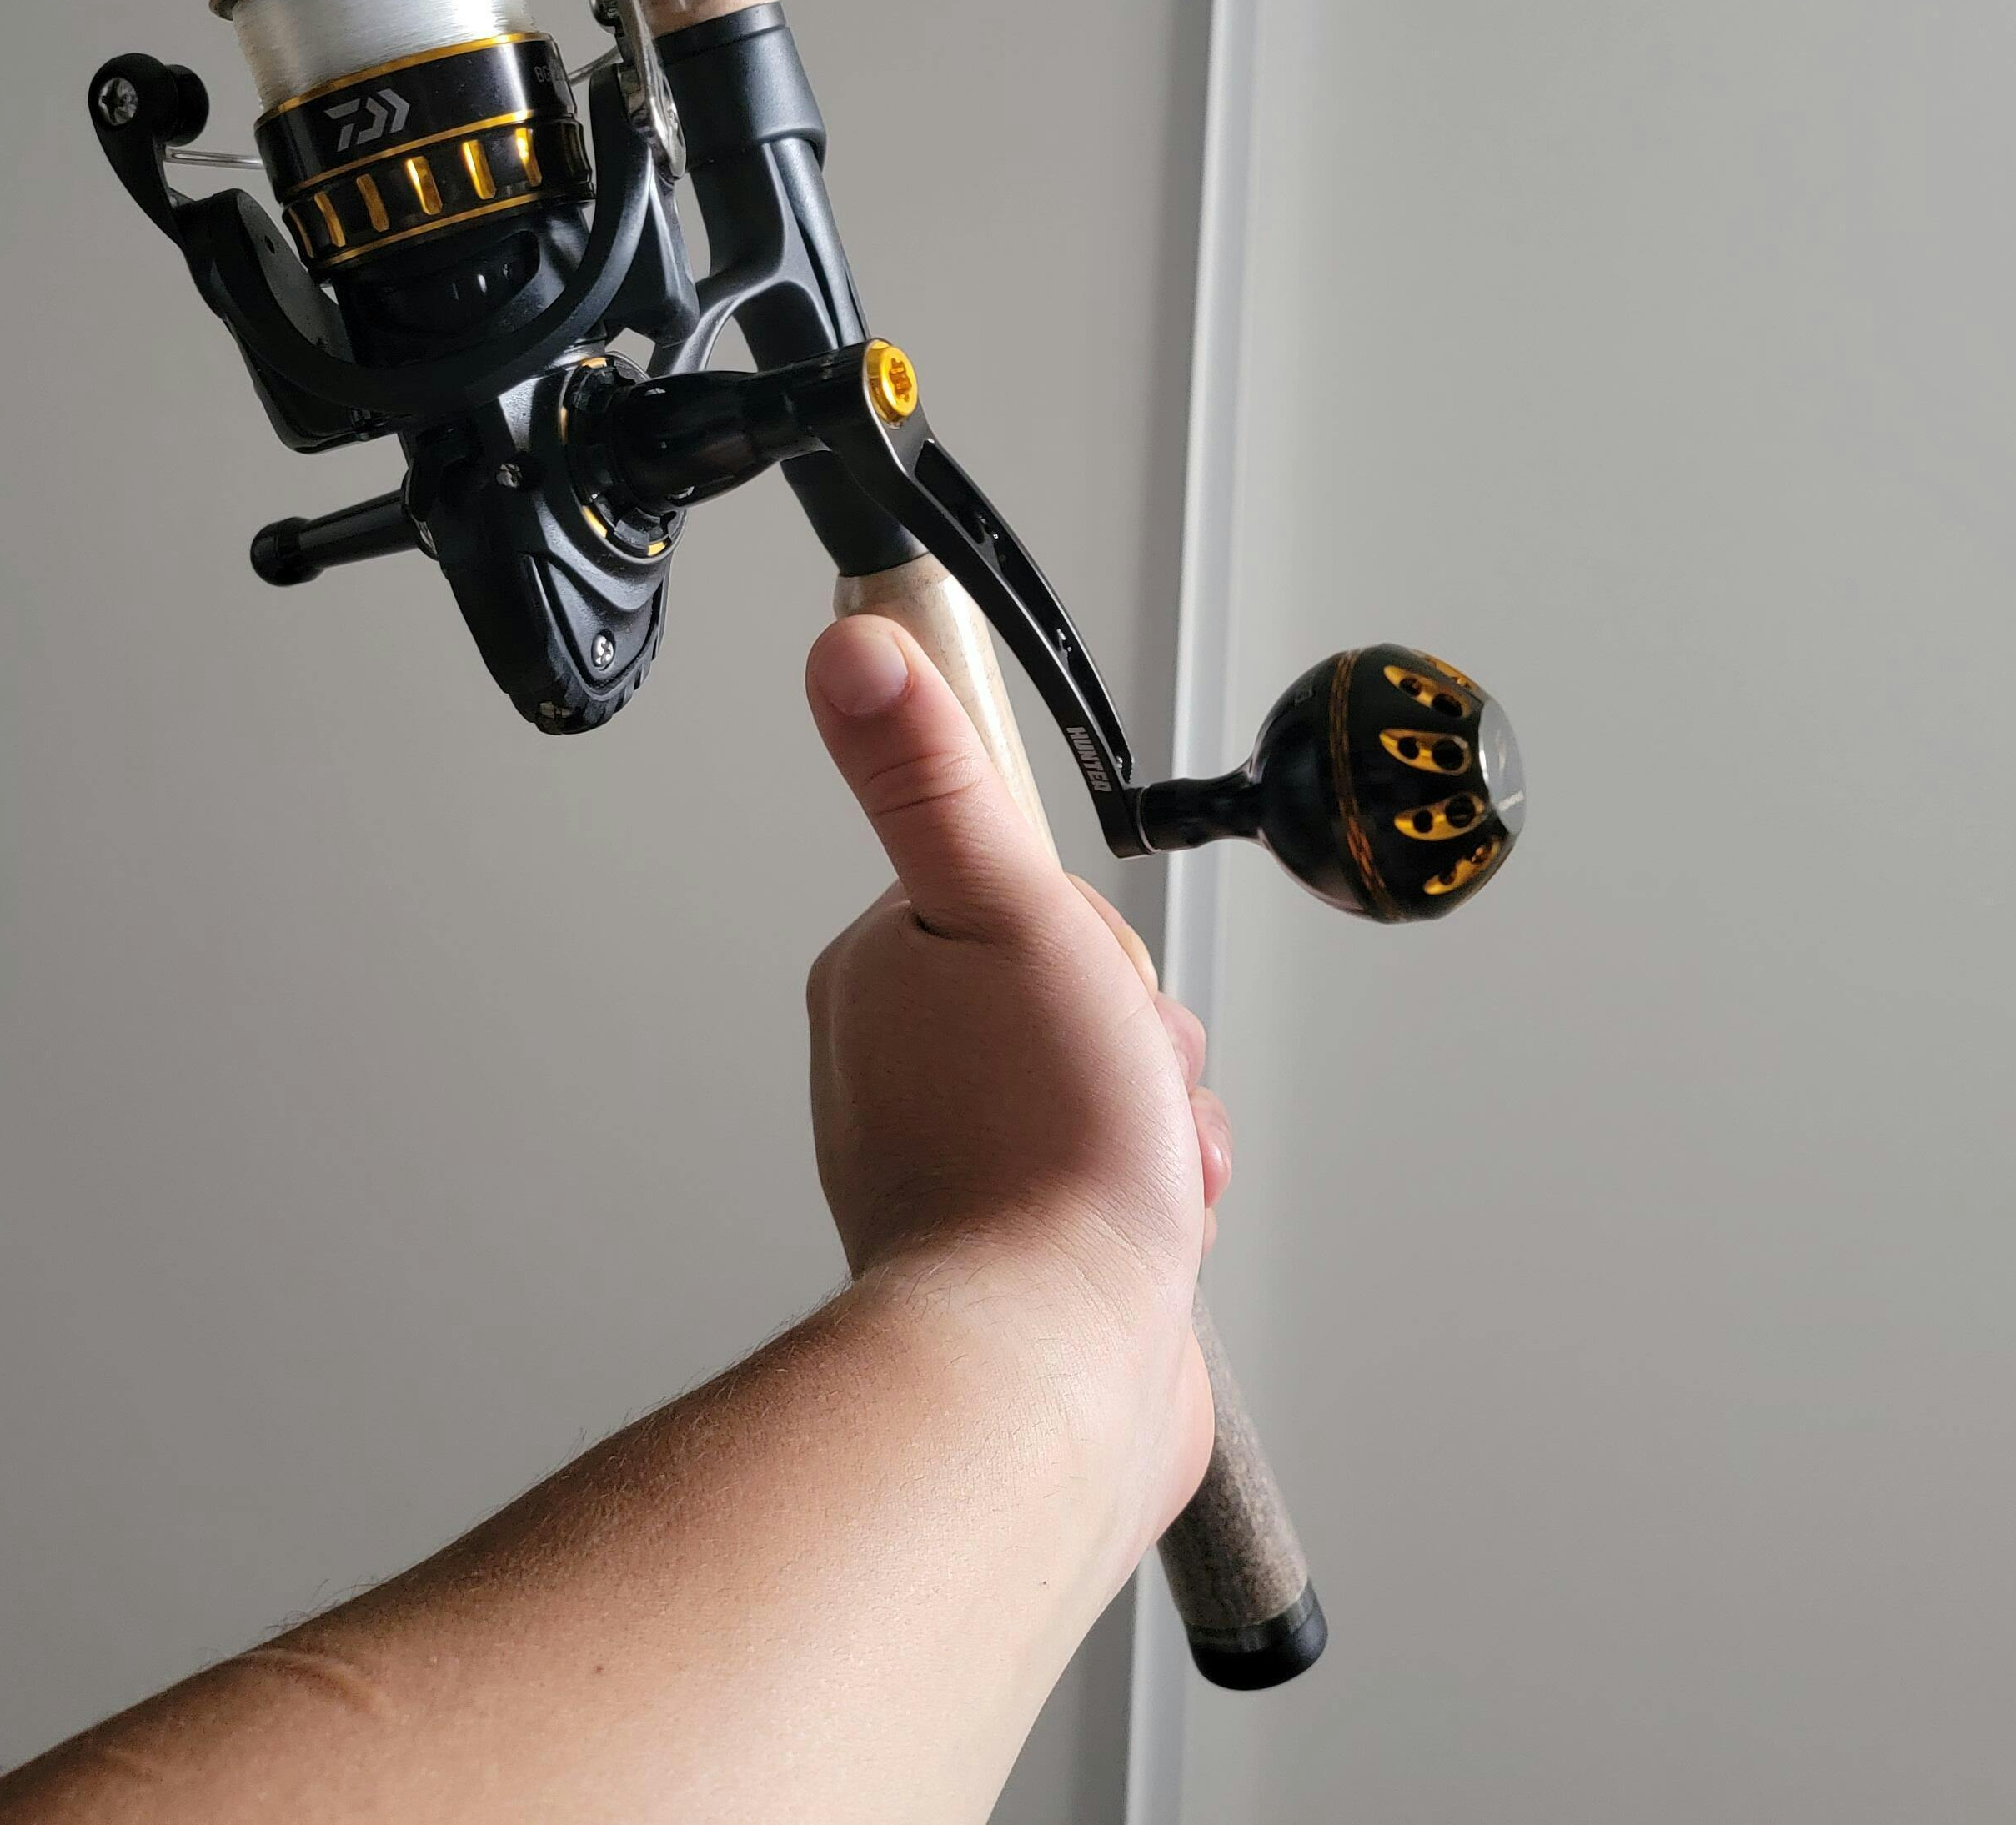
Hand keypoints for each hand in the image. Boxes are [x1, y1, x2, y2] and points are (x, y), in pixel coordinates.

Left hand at [801, 613, 1232, 1547]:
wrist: (1055, 1372)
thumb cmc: (1038, 1149)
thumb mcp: (1005, 908)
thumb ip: (932, 773)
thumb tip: (849, 643)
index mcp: (884, 979)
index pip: (1024, 899)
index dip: (1091, 937)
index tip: (1087, 987)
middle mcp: (904, 1069)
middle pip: (1080, 995)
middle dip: (1143, 1041)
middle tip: (1121, 1089)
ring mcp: (959, 1166)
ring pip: (1114, 1090)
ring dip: (1166, 1126)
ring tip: (1145, 1174)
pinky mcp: (1015, 1250)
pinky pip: (1123, 1186)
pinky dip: (1163, 1204)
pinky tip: (1154, 1231)